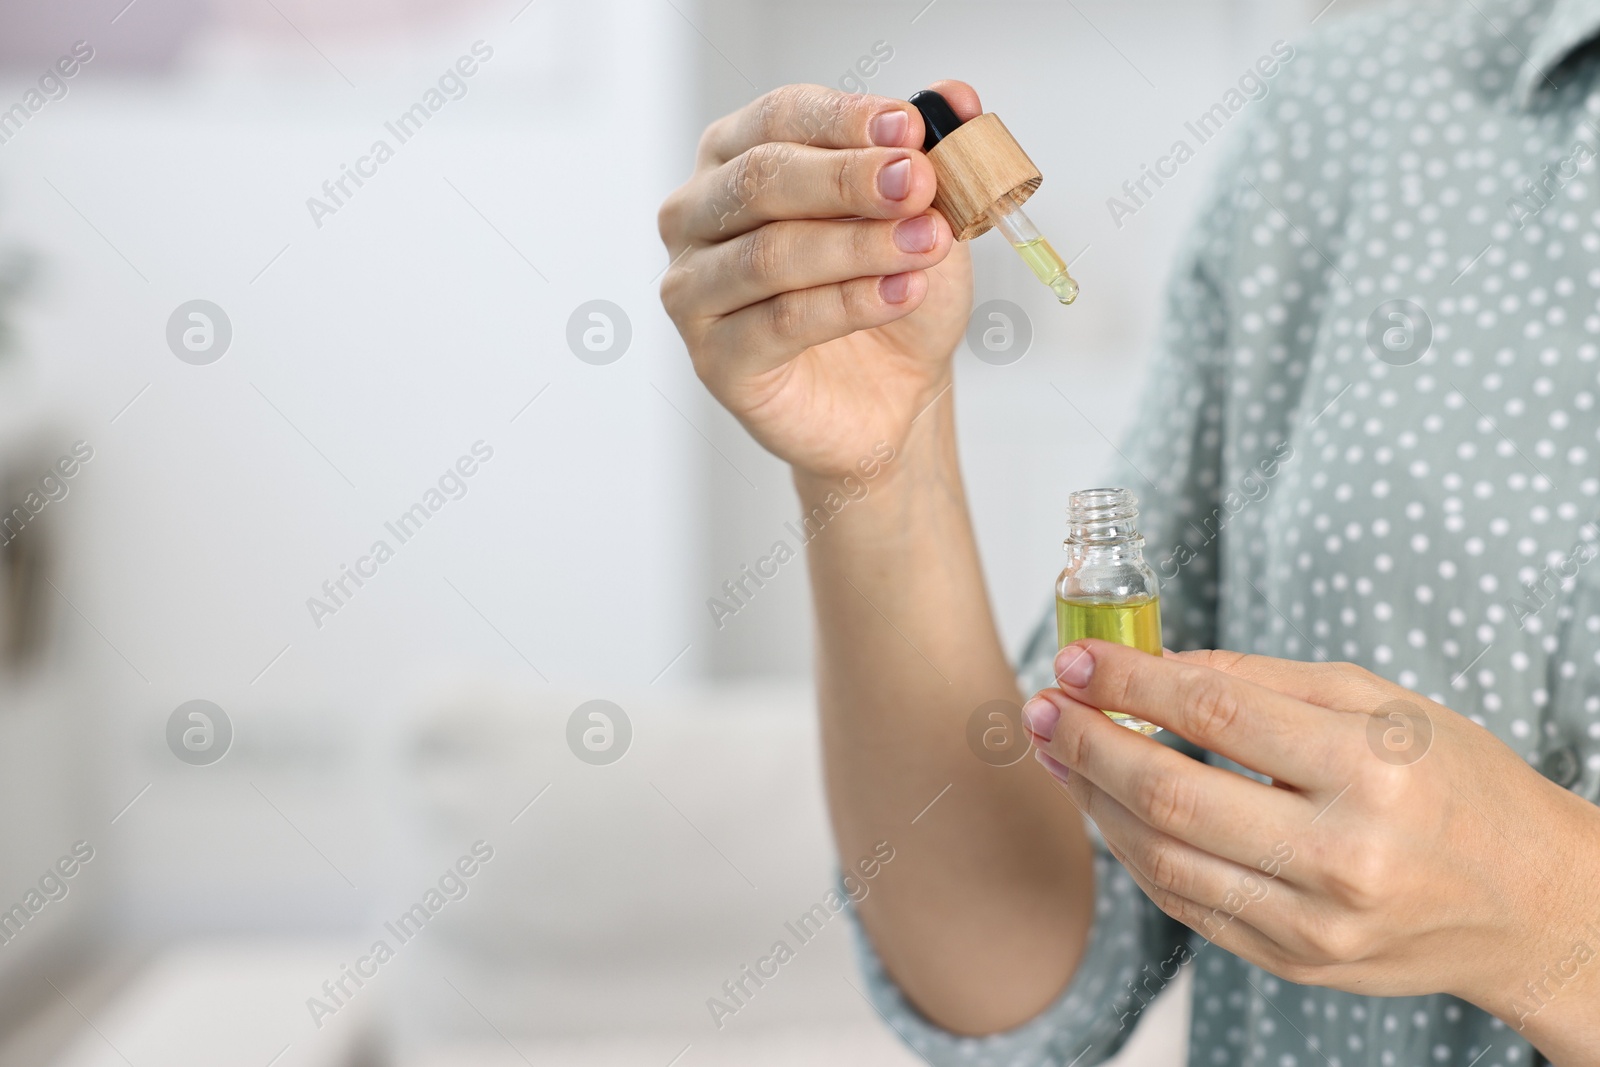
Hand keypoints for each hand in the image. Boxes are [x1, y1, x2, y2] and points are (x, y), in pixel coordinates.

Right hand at [657, 82, 976, 478]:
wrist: (894, 393)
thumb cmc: (891, 294)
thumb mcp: (926, 215)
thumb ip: (933, 154)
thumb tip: (957, 96)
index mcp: (736, 158)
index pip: (777, 118)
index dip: (844, 119)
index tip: (910, 128)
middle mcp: (699, 216)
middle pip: (762, 179)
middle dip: (848, 178)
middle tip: (917, 183)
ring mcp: (694, 289)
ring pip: (771, 254)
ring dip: (858, 246)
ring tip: (927, 243)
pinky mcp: (715, 359)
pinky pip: (780, 321)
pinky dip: (849, 304)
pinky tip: (901, 293)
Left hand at [1021, 642, 1599, 1053]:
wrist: (1530, 903)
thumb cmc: (1454, 783)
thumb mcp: (1381, 702)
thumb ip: (1263, 678)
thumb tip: (1155, 664)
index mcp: (1370, 767)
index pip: (1216, 710)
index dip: (1129, 680)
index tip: (1076, 657)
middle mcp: (1342, 853)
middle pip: (1170, 793)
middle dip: (1087, 744)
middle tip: (1043, 708)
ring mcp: (1316, 921)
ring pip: (1161, 857)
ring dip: (1093, 801)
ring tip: (1060, 755)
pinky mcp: (1296, 961)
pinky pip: (1185, 904)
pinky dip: (1133, 852)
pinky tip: (1108, 810)